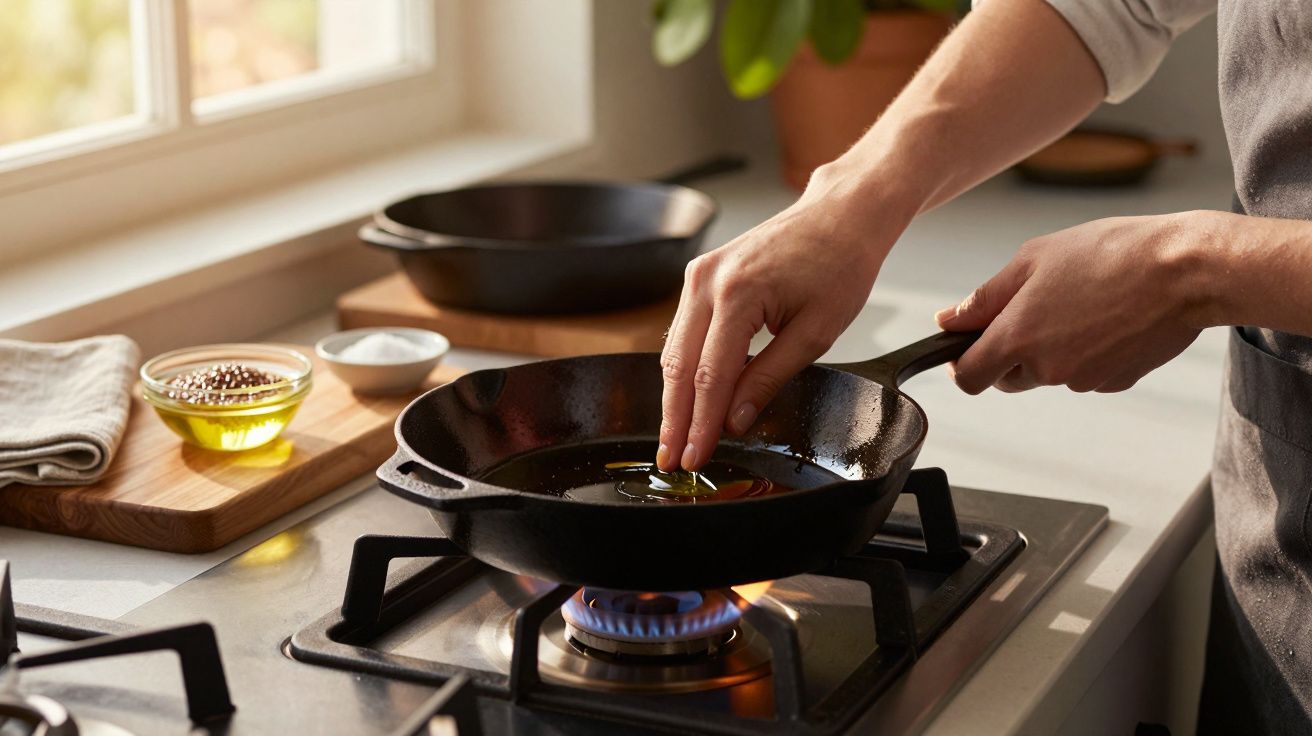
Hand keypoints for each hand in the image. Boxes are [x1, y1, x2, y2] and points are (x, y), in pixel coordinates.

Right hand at [657, 177, 904, 471]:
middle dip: (675, 419)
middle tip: (671, 460)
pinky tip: (686, 399)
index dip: (701, 424)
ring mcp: (699, 274)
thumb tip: (735, 420)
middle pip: (679, 366)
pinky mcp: (700, 275)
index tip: (695, 458)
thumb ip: (769, 378)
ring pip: (673, 350)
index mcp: (739, 293)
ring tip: (675, 438)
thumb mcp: (815, 332)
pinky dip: (682, 367)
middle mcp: (708, 280)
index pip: (710, 376)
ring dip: (674, 397)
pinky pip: (683, 330)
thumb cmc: (838, 265)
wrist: (839, 216)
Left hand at [937, 211, 1220, 393]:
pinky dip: (1087, 353)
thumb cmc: (1111, 254)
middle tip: (1036, 309)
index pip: (969, 378)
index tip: (967, 348)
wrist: (1187, 270)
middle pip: (1007, 379)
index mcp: (1018, 337)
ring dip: (1051, 349)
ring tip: (1081, 303)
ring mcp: (1083, 380)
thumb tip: (948, 320)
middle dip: (1009, 353)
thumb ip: (984, 297)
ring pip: (1049, 374)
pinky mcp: (1115, 382)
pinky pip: (1085, 374)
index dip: (962, 364)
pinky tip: (1108, 318)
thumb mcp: (1034, 259)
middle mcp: (1047, 368)